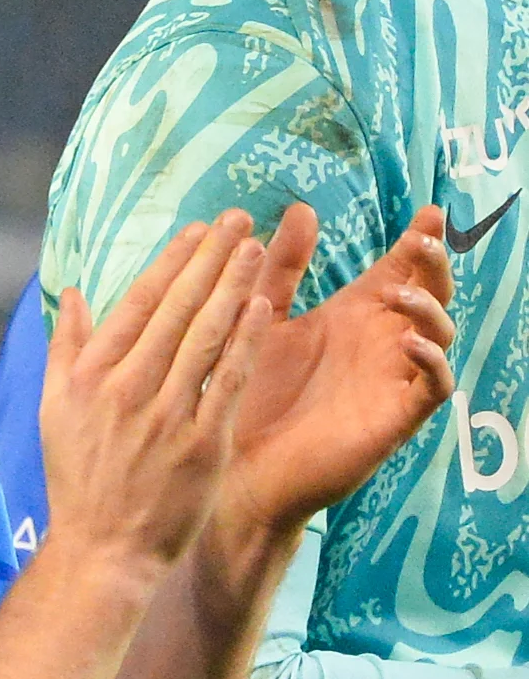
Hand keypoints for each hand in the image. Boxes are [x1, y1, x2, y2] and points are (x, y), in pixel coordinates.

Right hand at [40, 211, 271, 576]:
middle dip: (211, 257)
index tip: (199, 228)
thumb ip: (65, 348)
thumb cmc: (80, 482)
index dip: (173, 260)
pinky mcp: (201, 444)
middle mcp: (126, 389)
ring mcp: (166, 416)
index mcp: (90, 377)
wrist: (104, 552)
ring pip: (206, 334)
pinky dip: (246, 339)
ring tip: (256, 246)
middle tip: (239, 217)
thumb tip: (76, 293)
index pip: (139, 302)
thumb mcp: (56, 412)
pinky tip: (265, 306)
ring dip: (233, 284)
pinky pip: (229, 380)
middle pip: (178, 308)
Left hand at [222, 202, 454, 532]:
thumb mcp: (263, 319)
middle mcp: (380, 345)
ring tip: (401, 296)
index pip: (399, 269)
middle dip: (435, 264)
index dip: (418, 240)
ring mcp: (391, 382)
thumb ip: (281, 268)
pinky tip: (409, 343)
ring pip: (440, 335)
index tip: (430, 210)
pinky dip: (430, 362)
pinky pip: (432, 388)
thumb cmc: (250, 397)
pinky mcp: (393, 421)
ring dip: (430, 309)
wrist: (238, 470)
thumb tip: (301, 208)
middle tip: (424, 240)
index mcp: (353, 317)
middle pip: (430, 293)